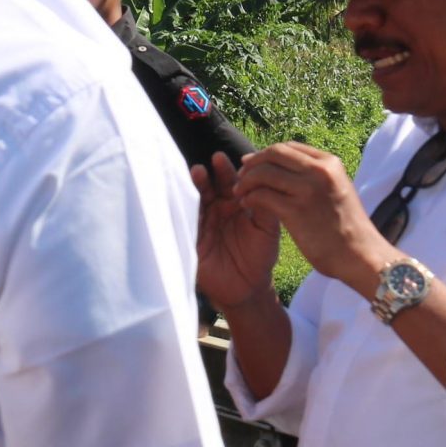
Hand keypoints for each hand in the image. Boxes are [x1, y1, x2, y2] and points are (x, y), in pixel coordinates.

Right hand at [192, 153, 281, 313]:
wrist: (249, 288)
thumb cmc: (261, 256)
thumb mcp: (267, 230)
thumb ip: (265, 207)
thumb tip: (262, 182)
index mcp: (234, 203)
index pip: (227, 182)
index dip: (224, 171)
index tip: (221, 159)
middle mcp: (215, 210)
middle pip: (207, 188)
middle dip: (205, 176)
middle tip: (205, 165)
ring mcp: (202, 225)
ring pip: (193, 203)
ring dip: (192, 190)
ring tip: (195, 175)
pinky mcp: (192, 242)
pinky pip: (183, 225)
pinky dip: (180, 212)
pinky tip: (178, 201)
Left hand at [235, 142, 393, 291]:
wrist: (361, 255)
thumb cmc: (347, 228)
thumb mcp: (337, 190)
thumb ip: (315, 176)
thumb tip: (285, 168)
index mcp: (329, 163)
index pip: (288, 147)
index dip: (266, 154)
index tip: (252, 165)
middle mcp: (319, 171)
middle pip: (274, 153)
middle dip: (253, 163)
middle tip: (240, 177)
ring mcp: (308, 190)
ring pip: (264, 173)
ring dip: (246, 181)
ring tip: (240, 194)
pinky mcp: (296, 211)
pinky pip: (262, 195)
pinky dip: (250, 198)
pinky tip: (247, 205)